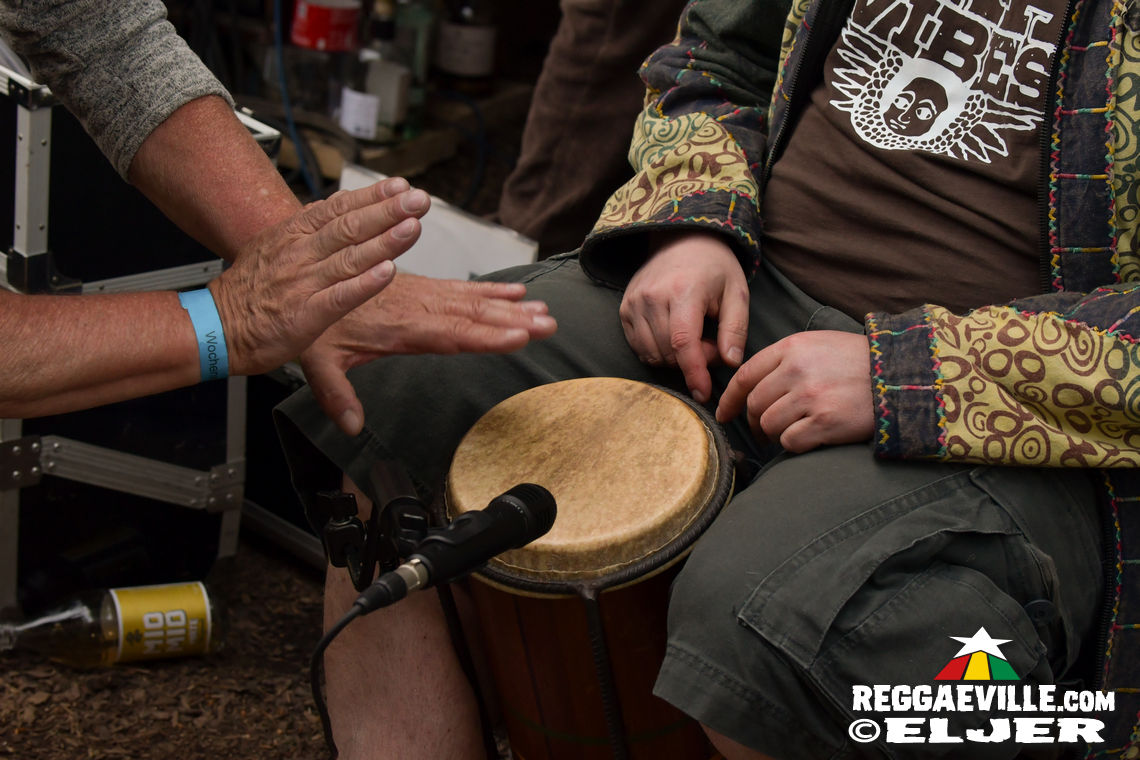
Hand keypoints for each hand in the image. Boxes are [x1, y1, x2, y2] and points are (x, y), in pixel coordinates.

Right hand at [209, 178, 428, 375]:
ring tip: (412, 227)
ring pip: (349, 257)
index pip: (338, 208)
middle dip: (388, 211)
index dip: (372, 196)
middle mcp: (299, 254)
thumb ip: (305, 229)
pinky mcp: (305, 315)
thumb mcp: (272, 246)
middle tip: (419, 200)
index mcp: (292, 235)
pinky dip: (364, 284)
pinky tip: (387, 272)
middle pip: (349, 226)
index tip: (400, 187)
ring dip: (385, 241)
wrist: (215, 327)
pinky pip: (339, 296)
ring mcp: (303, 283)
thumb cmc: (246, 291)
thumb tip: (333, 206)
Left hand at [300, 272, 558, 434]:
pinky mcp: (420, 289)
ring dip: (510, 308)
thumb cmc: (310, 320)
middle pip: (472, 317)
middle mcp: (416, 308)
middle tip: (549, 325)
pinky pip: (461, 288)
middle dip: (513, 323)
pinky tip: (514, 294)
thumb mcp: (315, 360)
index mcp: (398, 326)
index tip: (519, 338)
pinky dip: (491, 291)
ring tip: (544, 312)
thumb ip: (335, 392)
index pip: (450, 334)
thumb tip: (351, 426)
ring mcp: (421, 296)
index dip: (485, 337)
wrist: (302, 275)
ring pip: (473, 301)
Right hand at [620, 232, 749, 402]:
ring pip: (651, 354)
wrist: (681, 239)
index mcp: (683, 290)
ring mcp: (634, 302)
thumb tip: (730, 363)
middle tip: (713, 344)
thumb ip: (736, 329)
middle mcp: (653, 296)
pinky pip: (638, 346)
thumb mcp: (737, 293)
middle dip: (693, 361)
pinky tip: (674, 337)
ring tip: (695, 338)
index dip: (694, 373)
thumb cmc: (715, 267)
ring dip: (674, 358)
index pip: (683, 343)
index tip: (704, 393)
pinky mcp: (625, 308)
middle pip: (668, 352)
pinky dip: (658, 352)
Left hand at [715, 331, 874, 452]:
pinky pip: (790, 441)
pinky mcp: (825, 422)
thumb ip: (786, 359)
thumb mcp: (819, 344)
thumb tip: (753, 385)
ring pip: (768, 425)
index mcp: (792, 347)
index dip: (729, 399)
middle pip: (754, 404)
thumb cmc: (859, 362)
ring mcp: (810, 396)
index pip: (745, 376)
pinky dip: (794, 445)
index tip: (724, 414)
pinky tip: (808, 439)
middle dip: (753, 422)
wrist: (902, 376)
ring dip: (774, 435)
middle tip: (763, 431)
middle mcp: (796, 370)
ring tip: (789, 433)